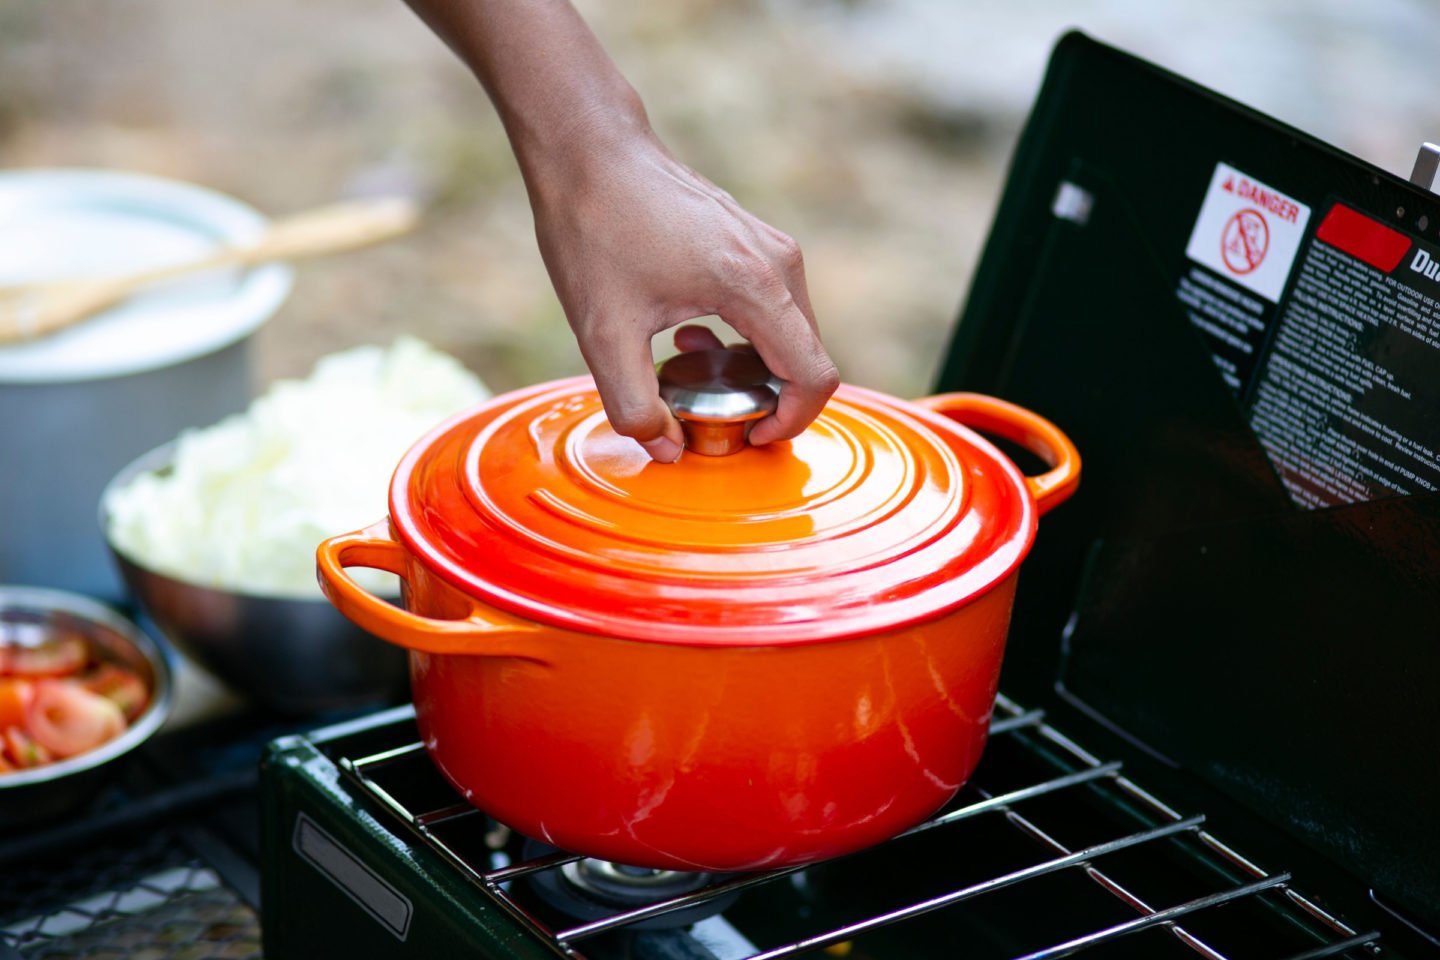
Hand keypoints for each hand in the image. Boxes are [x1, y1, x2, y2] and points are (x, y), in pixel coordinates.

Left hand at [528, 128, 838, 461]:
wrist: (588, 150)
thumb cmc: (594, 229)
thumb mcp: (602, 334)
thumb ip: (635, 405)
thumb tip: (668, 449)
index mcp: (755, 285)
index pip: (815, 376)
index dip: (791, 423)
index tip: (748, 437)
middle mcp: (779, 263)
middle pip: (807, 358)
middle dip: (767, 400)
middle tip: (707, 414)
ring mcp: (772, 246)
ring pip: (791, 335)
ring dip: (752, 369)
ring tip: (689, 366)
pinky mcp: (757, 241)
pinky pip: (774, 308)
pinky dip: (745, 338)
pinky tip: (690, 333)